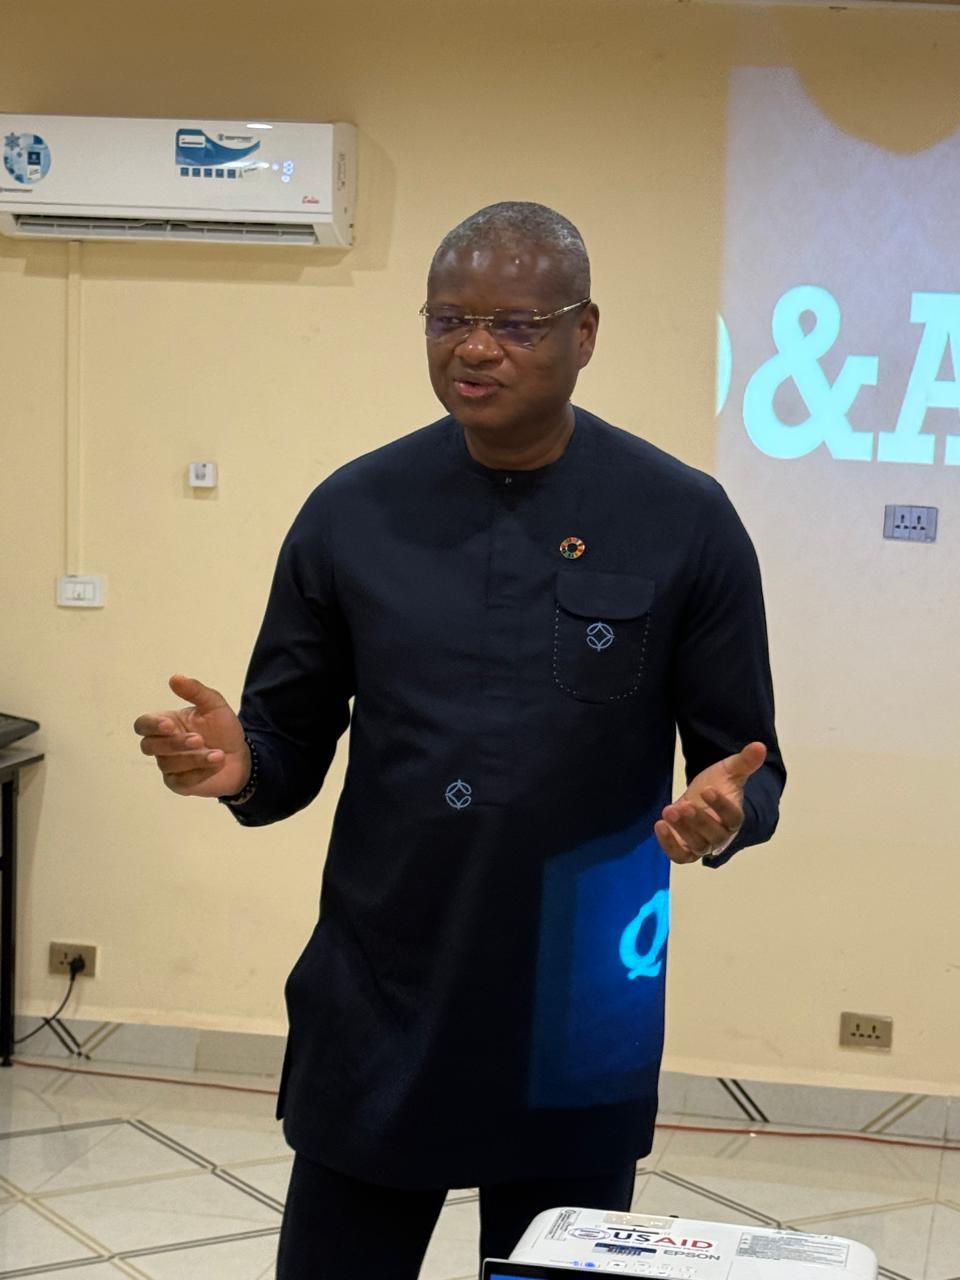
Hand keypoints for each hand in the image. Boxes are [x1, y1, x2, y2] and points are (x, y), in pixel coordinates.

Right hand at [134, 674, 250, 798]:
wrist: (242, 756)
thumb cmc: (223, 729)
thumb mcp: (214, 705)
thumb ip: (195, 691)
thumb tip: (175, 678)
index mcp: (166, 724)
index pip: (143, 725)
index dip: (151, 726)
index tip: (169, 725)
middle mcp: (162, 746)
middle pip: (149, 746)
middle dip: (173, 744)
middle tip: (198, 739)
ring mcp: (168, 766)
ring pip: (168, 764)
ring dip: (194, 758)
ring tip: (218, 754)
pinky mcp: (178, 783)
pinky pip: (180, 781)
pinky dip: (199, 772)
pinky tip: (216, 764)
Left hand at [655, 741, 766, 864]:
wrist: (700, 797)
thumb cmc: (718, 785)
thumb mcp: (729, 770)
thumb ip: (744, 761)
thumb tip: (759, 746)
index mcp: (734, 818)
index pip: (732, 817)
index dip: (721, 806)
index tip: (708, 789)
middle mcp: (721, 835)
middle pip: (714, 835)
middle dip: (698, 821)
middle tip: (684, 805)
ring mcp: (702, 845)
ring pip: (697, 846)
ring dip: (682, 830)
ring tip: (668, 810)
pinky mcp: (685, 850)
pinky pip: (679, 855)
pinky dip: (669, 845)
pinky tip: (659, 826)